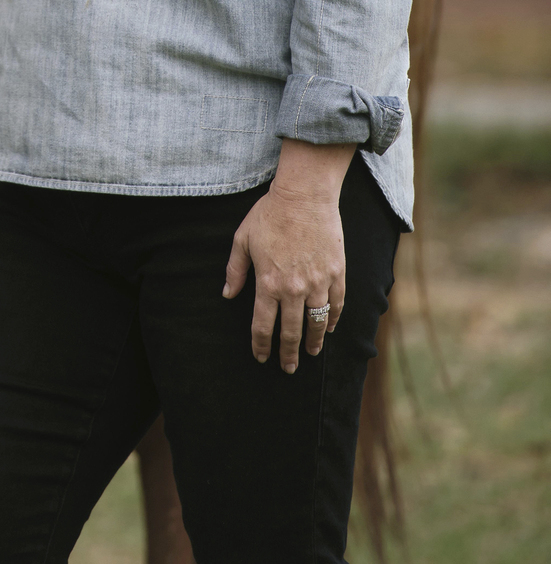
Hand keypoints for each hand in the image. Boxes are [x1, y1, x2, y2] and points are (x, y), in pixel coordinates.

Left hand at [222, 141, 350, 372]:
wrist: (304, 195)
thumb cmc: (270, 214)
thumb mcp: (243, 239)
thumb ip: (235, 270)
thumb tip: (228, 294)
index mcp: (268, 283)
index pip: (263, 325)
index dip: (261, 345)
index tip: (261, 357)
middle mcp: (293, 289)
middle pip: (290, 332)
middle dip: (287, 354)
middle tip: (287, 368)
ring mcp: (318, 283)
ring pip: (316, 324)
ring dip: (312, 343)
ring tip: (310, 354)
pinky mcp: (336, 274)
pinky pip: (336, 305)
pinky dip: (332, 320)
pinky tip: (328, 329)